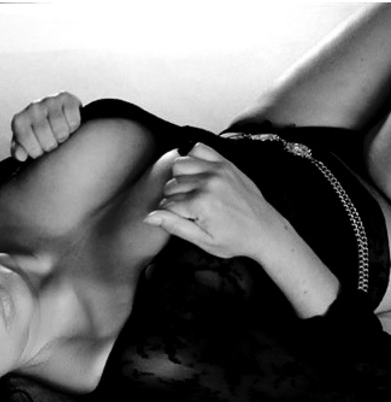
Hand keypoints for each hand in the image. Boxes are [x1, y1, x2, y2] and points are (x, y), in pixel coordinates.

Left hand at [10, 92, 81, 161]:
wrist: (53, 118)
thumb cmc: (37, 135)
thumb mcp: (25, 146)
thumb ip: (19, 151)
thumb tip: (20, 155)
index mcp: (20, 122)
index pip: (32, 148)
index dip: (38, 153)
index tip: (39, 150)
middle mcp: (33, 109)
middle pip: (48, 141)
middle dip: (51, 147)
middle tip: (51, 142)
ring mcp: (49, 102)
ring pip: (61, 131)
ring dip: (63, 138)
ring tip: (60, 135)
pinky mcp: (66, 98)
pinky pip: (73, 121)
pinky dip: (73, 127)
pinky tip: (68, 126)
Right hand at [144, 143, 286, 259]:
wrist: (264, 230)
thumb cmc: (234, 240)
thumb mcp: (202, 241)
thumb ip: (174, 226)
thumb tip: (148, 217)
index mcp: (201, 204)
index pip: (166, 205)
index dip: (168, 215)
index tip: (180, 221)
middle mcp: (208, 183)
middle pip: (171, 185)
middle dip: (172, 199)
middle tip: (187, 212)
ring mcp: (218, 170)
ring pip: (179, 166)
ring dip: (179, 179)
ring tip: (190, 193)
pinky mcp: (225, 163)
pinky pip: (198, 149)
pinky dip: (192, 159)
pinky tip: (196, 175)